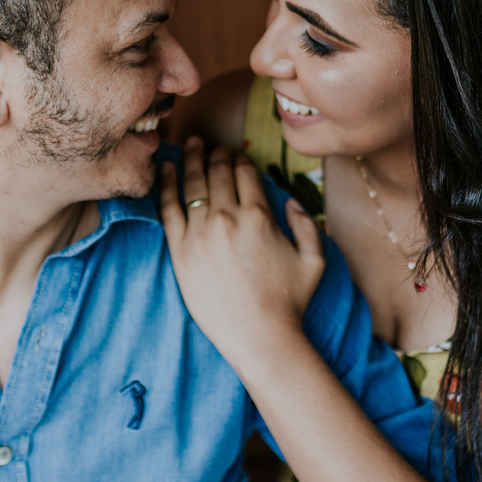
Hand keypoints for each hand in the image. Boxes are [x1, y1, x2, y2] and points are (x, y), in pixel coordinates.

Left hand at [159, 138, 325, 368]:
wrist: (259, 337)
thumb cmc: (289, 302)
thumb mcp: (314, 260)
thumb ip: (305, 224)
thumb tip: (291, 202)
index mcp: (260, 216)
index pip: (246, 173)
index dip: (241, 159)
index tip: (237, 154)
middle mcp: (229, 218)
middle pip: (219, 172)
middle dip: (216, 153)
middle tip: (212, 145)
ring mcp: (201, 233)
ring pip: (193, 183)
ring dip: (191, 159)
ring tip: (190, 145)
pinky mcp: (180, 251)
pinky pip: (168, 208)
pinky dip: (166, 184)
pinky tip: (166, 168)